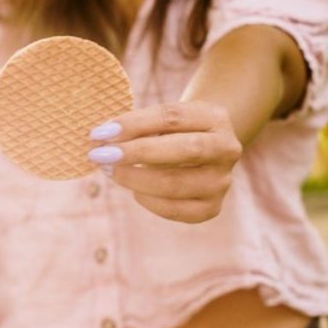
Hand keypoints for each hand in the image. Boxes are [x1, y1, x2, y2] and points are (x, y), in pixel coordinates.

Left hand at [88, 102, 242, 222]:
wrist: (204, 147)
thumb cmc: (172, 129)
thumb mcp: (161, 118)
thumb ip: (136, 125)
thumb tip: (100, 139)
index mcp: (214, 117)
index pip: (172, 117)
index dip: (134, 124)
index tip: (100, 133)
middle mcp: (226, 149)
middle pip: (183, 150)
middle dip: (136, 153)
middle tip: (100, 155)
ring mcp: (221, 181)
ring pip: (175, 184)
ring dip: (135, 179)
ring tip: (109, 171)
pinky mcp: (212, 207)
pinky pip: (175, 210)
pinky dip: (148, 200)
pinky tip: (134, 190)